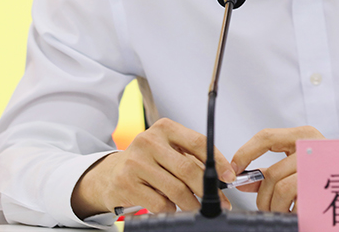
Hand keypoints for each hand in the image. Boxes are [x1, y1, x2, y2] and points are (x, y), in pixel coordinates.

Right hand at [71, 118, 234, 217]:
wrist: (110, 174)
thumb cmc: (146, 162)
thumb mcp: (168, 150)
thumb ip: (191, 158)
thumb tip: (222, 175)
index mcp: (164, 128)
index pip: (199, 142)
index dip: (218, 161)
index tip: (228, 176)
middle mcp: (149, 141)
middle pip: (188, 169)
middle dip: (208, 189)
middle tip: (218, 202)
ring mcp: (136, 162)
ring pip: (176, 189)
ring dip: (192, 204)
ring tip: (198, 209)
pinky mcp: (126, 183)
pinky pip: (160, 203)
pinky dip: (171, 210)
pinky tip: (173, 209)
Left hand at [231, 126, 323, 212]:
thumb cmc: (326, 171)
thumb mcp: (298, 164)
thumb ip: (269, 171)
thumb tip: (242, 179)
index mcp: (304, 136)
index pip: (266, 137)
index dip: (245, 153)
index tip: (234, 169)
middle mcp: (312, 148)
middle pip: (271, 174)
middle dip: (262, 197)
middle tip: (266, 205)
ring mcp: (318, 167)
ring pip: (280, 190)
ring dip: (274, 206)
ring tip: (282, 209)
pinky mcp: (323, 188)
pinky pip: (295, 203)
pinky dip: (289, 211)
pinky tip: (295, 210)